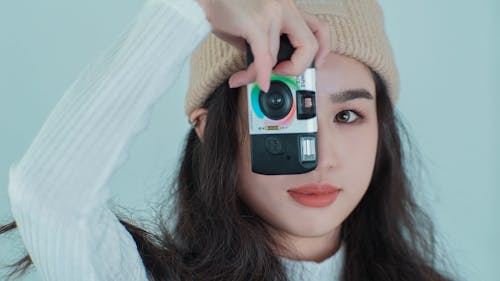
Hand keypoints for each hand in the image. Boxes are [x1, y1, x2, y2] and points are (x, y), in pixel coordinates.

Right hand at [197, 0, 329, 91]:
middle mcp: (284, 7)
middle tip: (285, 73)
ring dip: (264, 74)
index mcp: (286, 6)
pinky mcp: (255, 23)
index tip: (317, 64)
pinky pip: (264, 58)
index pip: (319, 28)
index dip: (323, 50)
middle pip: (311, 44)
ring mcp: (271, 14)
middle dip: (300, 67)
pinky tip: (260, 82)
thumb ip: (263, 44)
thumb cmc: (225, 7)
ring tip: (248, 78)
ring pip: (279, 56)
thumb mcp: (251, 26)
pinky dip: (262, 75)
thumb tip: (265, 68)